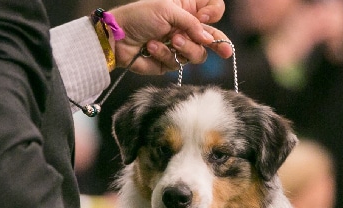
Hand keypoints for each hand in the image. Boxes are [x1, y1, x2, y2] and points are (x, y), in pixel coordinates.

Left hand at [110, 0, 232, 73]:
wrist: (117, 37)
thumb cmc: (139, 16)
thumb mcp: (167, 10)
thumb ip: (191, 23)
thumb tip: (209, 39)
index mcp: (187, 9)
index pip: (212, 11)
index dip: (213, 14)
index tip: (205, 19)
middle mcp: (186, 28)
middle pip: (211, 38)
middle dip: (219, 44)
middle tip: (226, 51)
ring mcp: (179, 47)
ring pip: (197, 55)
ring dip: (185, 48)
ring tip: (171, 40)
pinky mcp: (169, 62)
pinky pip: (177, 64)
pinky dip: (164, 54)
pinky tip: (151, 47)